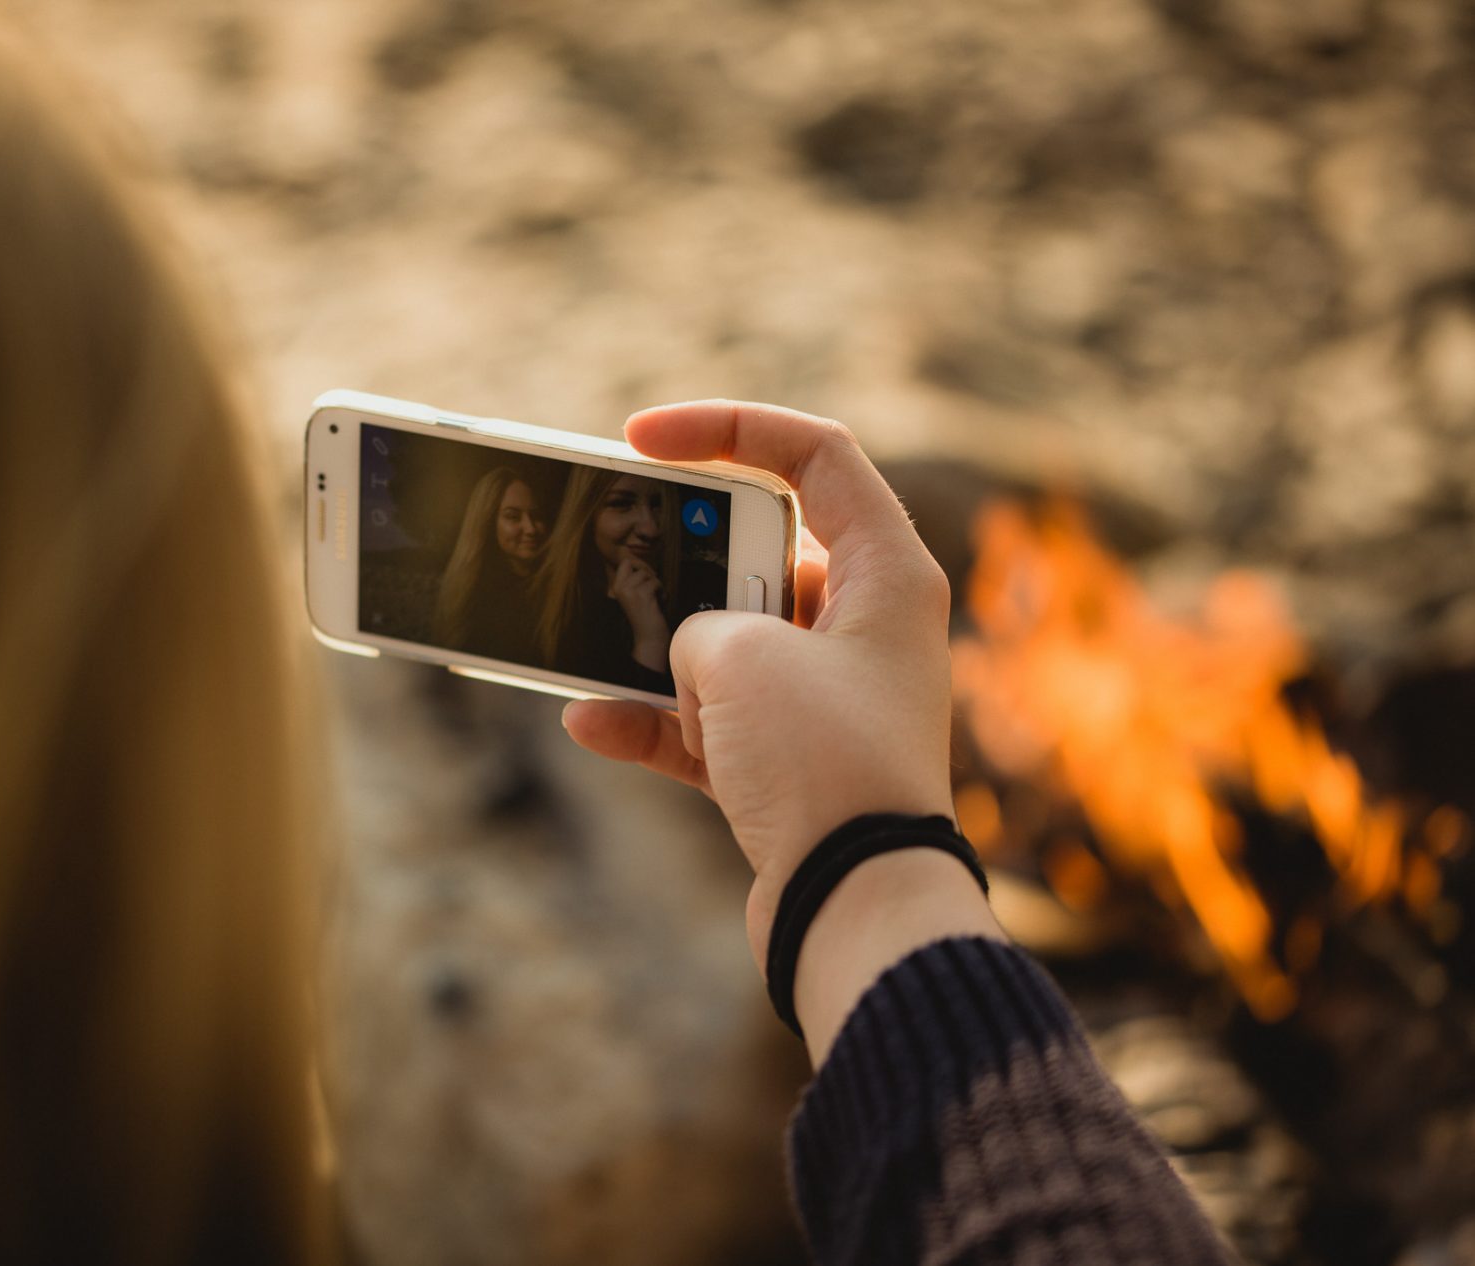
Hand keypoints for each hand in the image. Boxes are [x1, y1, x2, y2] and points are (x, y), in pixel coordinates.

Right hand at [562, 401, 996, 1056]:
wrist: (854, 906)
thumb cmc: (822, 762)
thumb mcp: (740, 656)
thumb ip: (698, 623)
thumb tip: (687, 656)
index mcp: (887, 572)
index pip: (817, 455)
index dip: (729, 428)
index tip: (644, 439)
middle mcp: (866, 627)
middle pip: (760, 551)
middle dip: (681, 558)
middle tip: (619, 555)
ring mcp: (826, 699)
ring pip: (726, 641)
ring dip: (657, 647)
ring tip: (590, 641)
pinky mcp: (790, 765)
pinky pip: (706, 724)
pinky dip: (651, 722)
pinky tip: (590, 724)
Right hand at [606, 554, 668, 670]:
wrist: (649, 638)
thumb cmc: (645, 615)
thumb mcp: (635, 595)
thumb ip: (635, 580)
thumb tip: (642, 561)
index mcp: (615, 588)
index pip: (625, 562)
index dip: (638, 564)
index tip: (647, 576)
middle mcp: (619, 588)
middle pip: (637, 565)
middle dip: (649, 573)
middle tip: (654, 588)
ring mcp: (629, 591)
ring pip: (648, 574)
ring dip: (657, 584)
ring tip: (656, 598)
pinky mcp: (642, 596)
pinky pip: (656, 583)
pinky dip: (662, 592)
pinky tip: (660, 603)